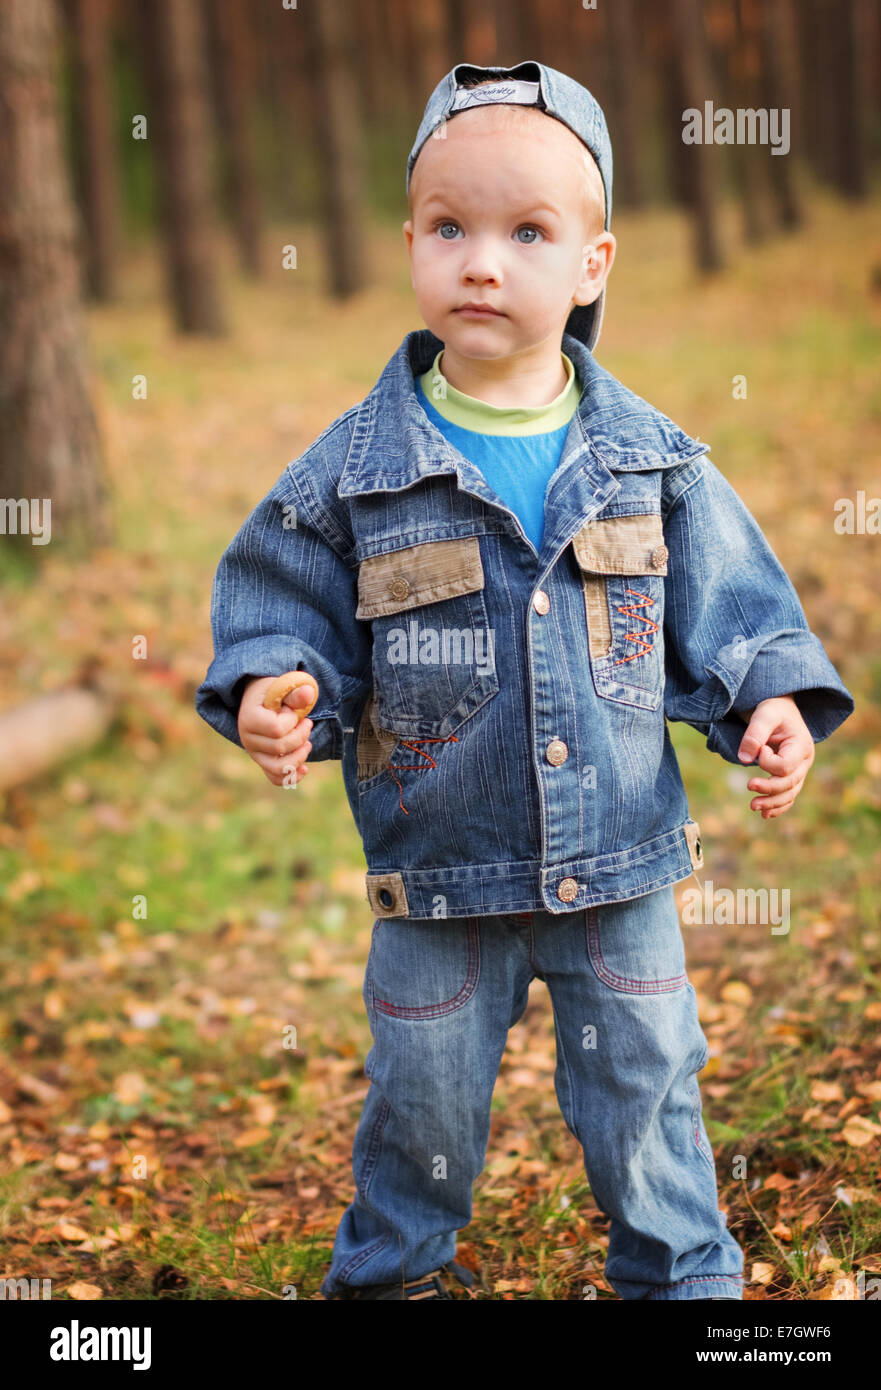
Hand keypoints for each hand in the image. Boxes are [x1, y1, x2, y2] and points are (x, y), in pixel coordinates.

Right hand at [237, 675, 314, 786]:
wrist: (261, 701)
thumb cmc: (272, 693)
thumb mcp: (281, 687)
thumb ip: (295, 693)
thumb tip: (309, 693)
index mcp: (249, 718)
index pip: (276, 729)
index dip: (292, 721)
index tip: (292, 711)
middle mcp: (247, 739)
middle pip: (280, 748)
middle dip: (301, 736)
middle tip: (307, 722)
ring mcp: (254, 754)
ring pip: (279, 768)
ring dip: (300, 757)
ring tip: (307, 744)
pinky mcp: (263, 763)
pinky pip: (276, 779)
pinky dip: (292, 777)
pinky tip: (304, 768)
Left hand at [735, 695, 814, 817]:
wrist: (780, 710)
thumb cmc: (773, 710)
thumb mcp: (764, 714)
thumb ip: (754, 734)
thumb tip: (744, 759)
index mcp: (802, 745)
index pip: (786, 765)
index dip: (768, 763)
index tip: (760, 749)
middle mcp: (804, 761)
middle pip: (789, 783)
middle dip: (769, 789)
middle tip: (748, 786)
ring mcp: (799, 770)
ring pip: (789, 794)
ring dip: (772, 803)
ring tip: (753, 806)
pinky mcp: (791, 776)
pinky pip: (788, 796)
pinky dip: (778, 807)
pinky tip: (765, 814)